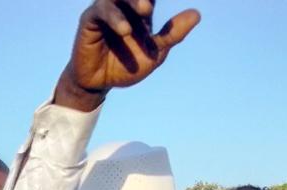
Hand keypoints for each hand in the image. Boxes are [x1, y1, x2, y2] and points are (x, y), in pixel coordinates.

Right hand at [55, 0, 200, 111]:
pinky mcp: (89, 20)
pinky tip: (125, 30)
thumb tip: (197, 14)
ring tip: (146, 10)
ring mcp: (105, 11)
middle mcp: (123, 7)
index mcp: (140, 12)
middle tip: (155, 3)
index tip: (158, 4)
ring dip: (132, 0)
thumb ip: (172, 34)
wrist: (101, 85)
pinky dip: (114, 18)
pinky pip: (100, 12)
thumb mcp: (154, 53)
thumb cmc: (127, 67)